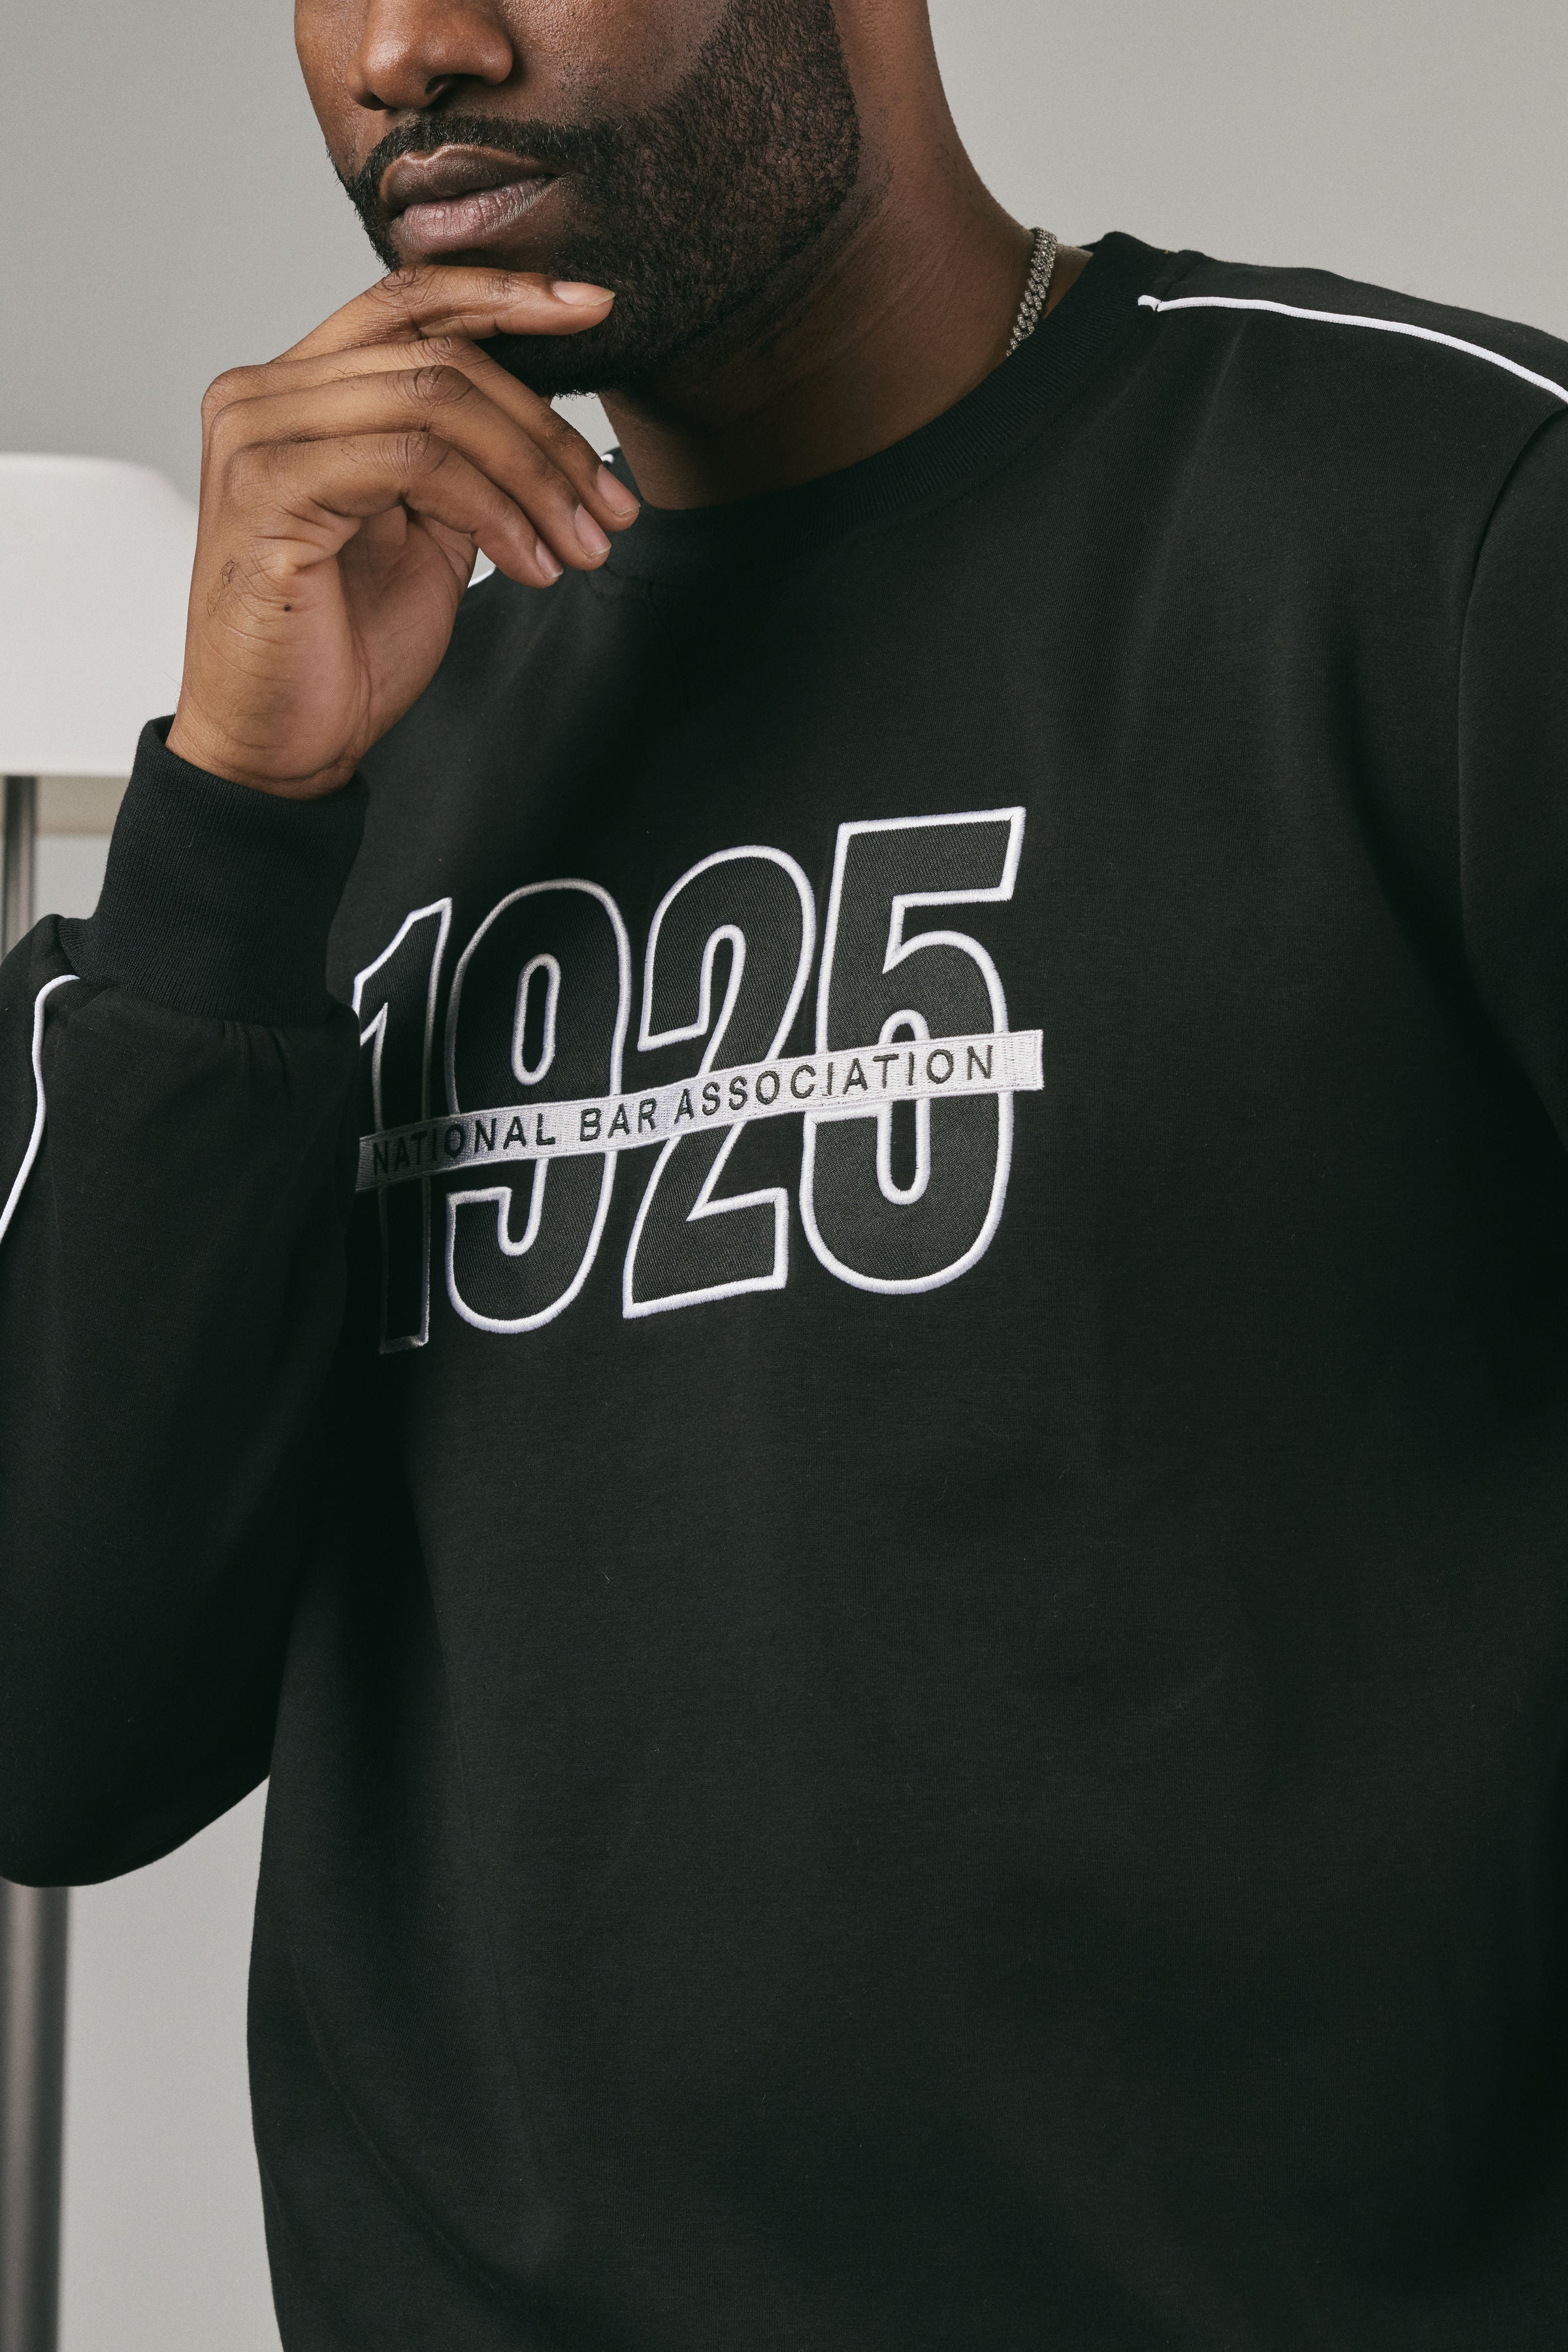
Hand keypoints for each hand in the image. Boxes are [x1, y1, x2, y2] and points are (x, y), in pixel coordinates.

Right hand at [165, 268, 636, 799]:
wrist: (280, 744)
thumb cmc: (344, 645)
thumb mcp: (424, 531)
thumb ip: (457, 457)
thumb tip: (544, 415)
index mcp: (295, 391)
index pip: (408, 303)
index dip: (505, 295)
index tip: (595, 310)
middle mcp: (262, 394)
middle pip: (440, 357)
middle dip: (548, 434)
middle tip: (609, 508)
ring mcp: (258, 436)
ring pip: (436, 402)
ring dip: (533, 478)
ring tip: (581, 548)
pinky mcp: (270, 489)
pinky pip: (413, 462)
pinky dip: (492, 510)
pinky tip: (528, 565)